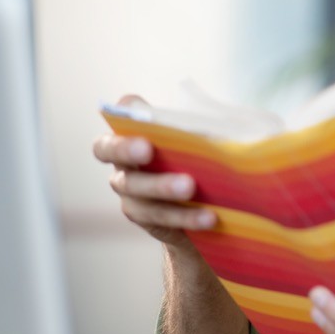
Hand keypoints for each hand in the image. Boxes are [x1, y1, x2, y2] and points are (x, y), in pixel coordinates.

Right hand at [92, 95, 215, 248]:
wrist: (215, 206)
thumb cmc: (211, 157)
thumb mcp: (214, 137)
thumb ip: (210, 127)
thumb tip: (225, 125)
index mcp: (138, 133)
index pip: (120, 115)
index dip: (122, 113)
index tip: (137, 115)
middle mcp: (125, 161)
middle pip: (109, 151)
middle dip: (127, 149)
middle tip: (147, 150)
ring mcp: (131, 192)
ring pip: (136, 190)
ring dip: (162, 186)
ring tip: (189, 187)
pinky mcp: (147, 219)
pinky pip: (160, 218)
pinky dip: (185, 216)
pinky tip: (209, 217)